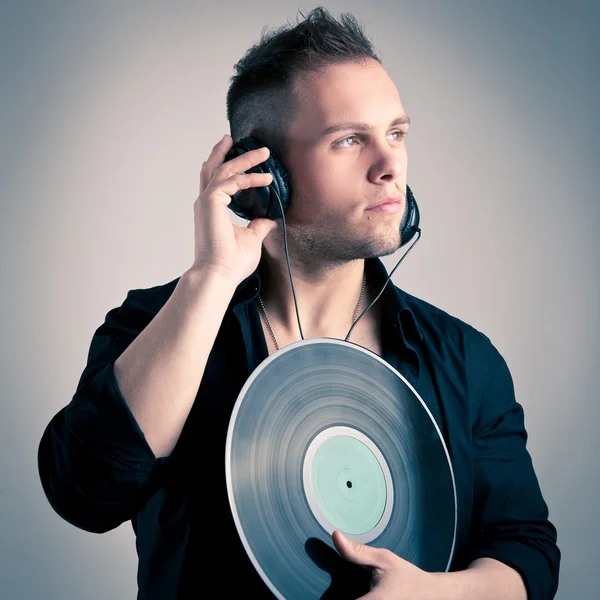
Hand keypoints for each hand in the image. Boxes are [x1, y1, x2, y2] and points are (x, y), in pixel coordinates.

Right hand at [191, 133, 277, 283]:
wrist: (219, 273)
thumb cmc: (231, 262)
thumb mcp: (251, 239)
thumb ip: (258, 226)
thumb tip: (269, 219)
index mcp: (211, 210)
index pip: (218, 182)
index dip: (231, 169)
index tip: (248, 162)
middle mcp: (206, 202)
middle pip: (213, 168)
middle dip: (226, 152)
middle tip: (235, 138)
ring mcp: (206, 201)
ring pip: (224, 169)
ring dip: (243, 158)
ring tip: (262, 151)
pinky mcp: (211, 201)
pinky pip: (232, 181)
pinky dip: (249, 177)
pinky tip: (266, 178)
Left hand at [332, 530, 443, 599]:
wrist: (430, 594)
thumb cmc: (406, 576)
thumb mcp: (383, 559)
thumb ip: (357, 552)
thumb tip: (335, 536)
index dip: (330, 599)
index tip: (325, 594)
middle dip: (338, 597)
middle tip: (335, 590)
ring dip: (348, 597)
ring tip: (348, 590)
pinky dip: (359, 599)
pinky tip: (362, 593)